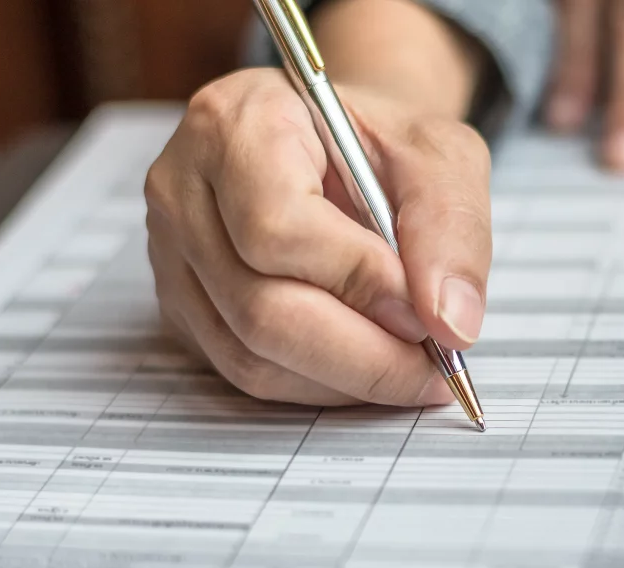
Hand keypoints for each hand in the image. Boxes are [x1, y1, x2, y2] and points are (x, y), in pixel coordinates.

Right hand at [145, 69, 491, 405]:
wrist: (332, 146)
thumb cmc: (379, 143)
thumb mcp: (438, 156)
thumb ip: (451, 230)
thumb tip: (449, 324)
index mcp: (236, 125)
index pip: (277, 228)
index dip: (357, 282)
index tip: (425, 312)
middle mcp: (183, 192)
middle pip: (258, 310)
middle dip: (362, 357)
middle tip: (432, 371)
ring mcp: (172, 256)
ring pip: (251, 357)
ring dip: (345, 381)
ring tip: (409, 369)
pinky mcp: (183, 307)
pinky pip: (245, 372)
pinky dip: (319, 385)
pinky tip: (365, 366)